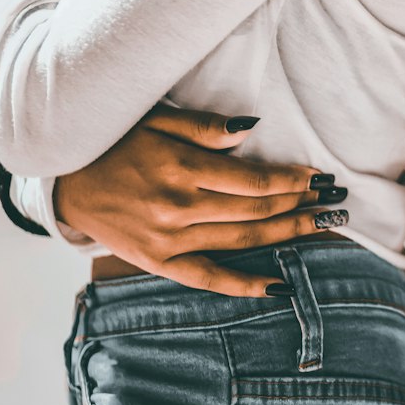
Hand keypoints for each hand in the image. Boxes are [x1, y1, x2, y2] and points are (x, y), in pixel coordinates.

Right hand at [52, 104, 343, 295]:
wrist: (70, 182)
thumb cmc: (119, 142)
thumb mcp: (159, 120)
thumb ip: (205, 128)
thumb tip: (250, 131)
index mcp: (183, 170)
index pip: (254, 181)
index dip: (291, 180)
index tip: (319, 176)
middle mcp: (179, 208)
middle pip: (255, 212)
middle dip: (299, 206)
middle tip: (335, 203)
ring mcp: (170, 240)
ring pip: (240, 241)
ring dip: (284, 236)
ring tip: (320, 228)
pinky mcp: (159, 263)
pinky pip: (208, 278)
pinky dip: (243, 284)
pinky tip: (277, 285)